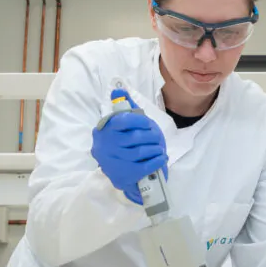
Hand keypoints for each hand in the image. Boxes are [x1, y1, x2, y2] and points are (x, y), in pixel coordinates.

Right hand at [91, 89, 167, 204]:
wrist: (130, 176)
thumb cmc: (128, 145)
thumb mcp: (126, 125)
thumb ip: (124, 107)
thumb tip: (118, 89)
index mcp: (103, 131)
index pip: (122, 120)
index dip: (139, 120)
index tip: (149, 123)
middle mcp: (104, 147)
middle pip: (134, 137)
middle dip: (151, 136)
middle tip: (157, 137)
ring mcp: (112, 164)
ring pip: (140, 152)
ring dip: (155, 148)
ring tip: (159, 148)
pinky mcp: (122, 178)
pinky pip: (144, 167)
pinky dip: (157, 161)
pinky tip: (162, 157)